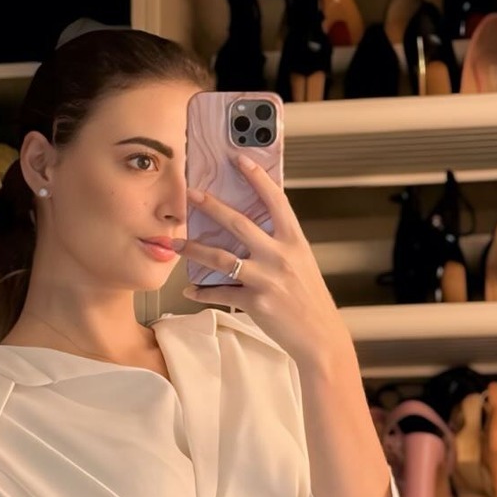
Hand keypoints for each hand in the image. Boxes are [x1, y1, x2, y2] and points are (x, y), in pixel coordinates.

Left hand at [181, 155, 350, 369]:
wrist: (320, 337)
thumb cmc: (310, 301)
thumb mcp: (302, 264)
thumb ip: (280, 246)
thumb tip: (253, 230)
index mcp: (295, 242)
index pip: (276, 201)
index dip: (257, 178)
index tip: (240, 159)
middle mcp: (280, 256)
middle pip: (239, 223)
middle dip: (211, 206)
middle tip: (190, 194)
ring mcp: (267, 279)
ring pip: (221, 258)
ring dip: (194, 250)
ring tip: (176, 244)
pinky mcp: (256, 302)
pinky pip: (221, 293)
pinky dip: (203, 292)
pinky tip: (190, 289)